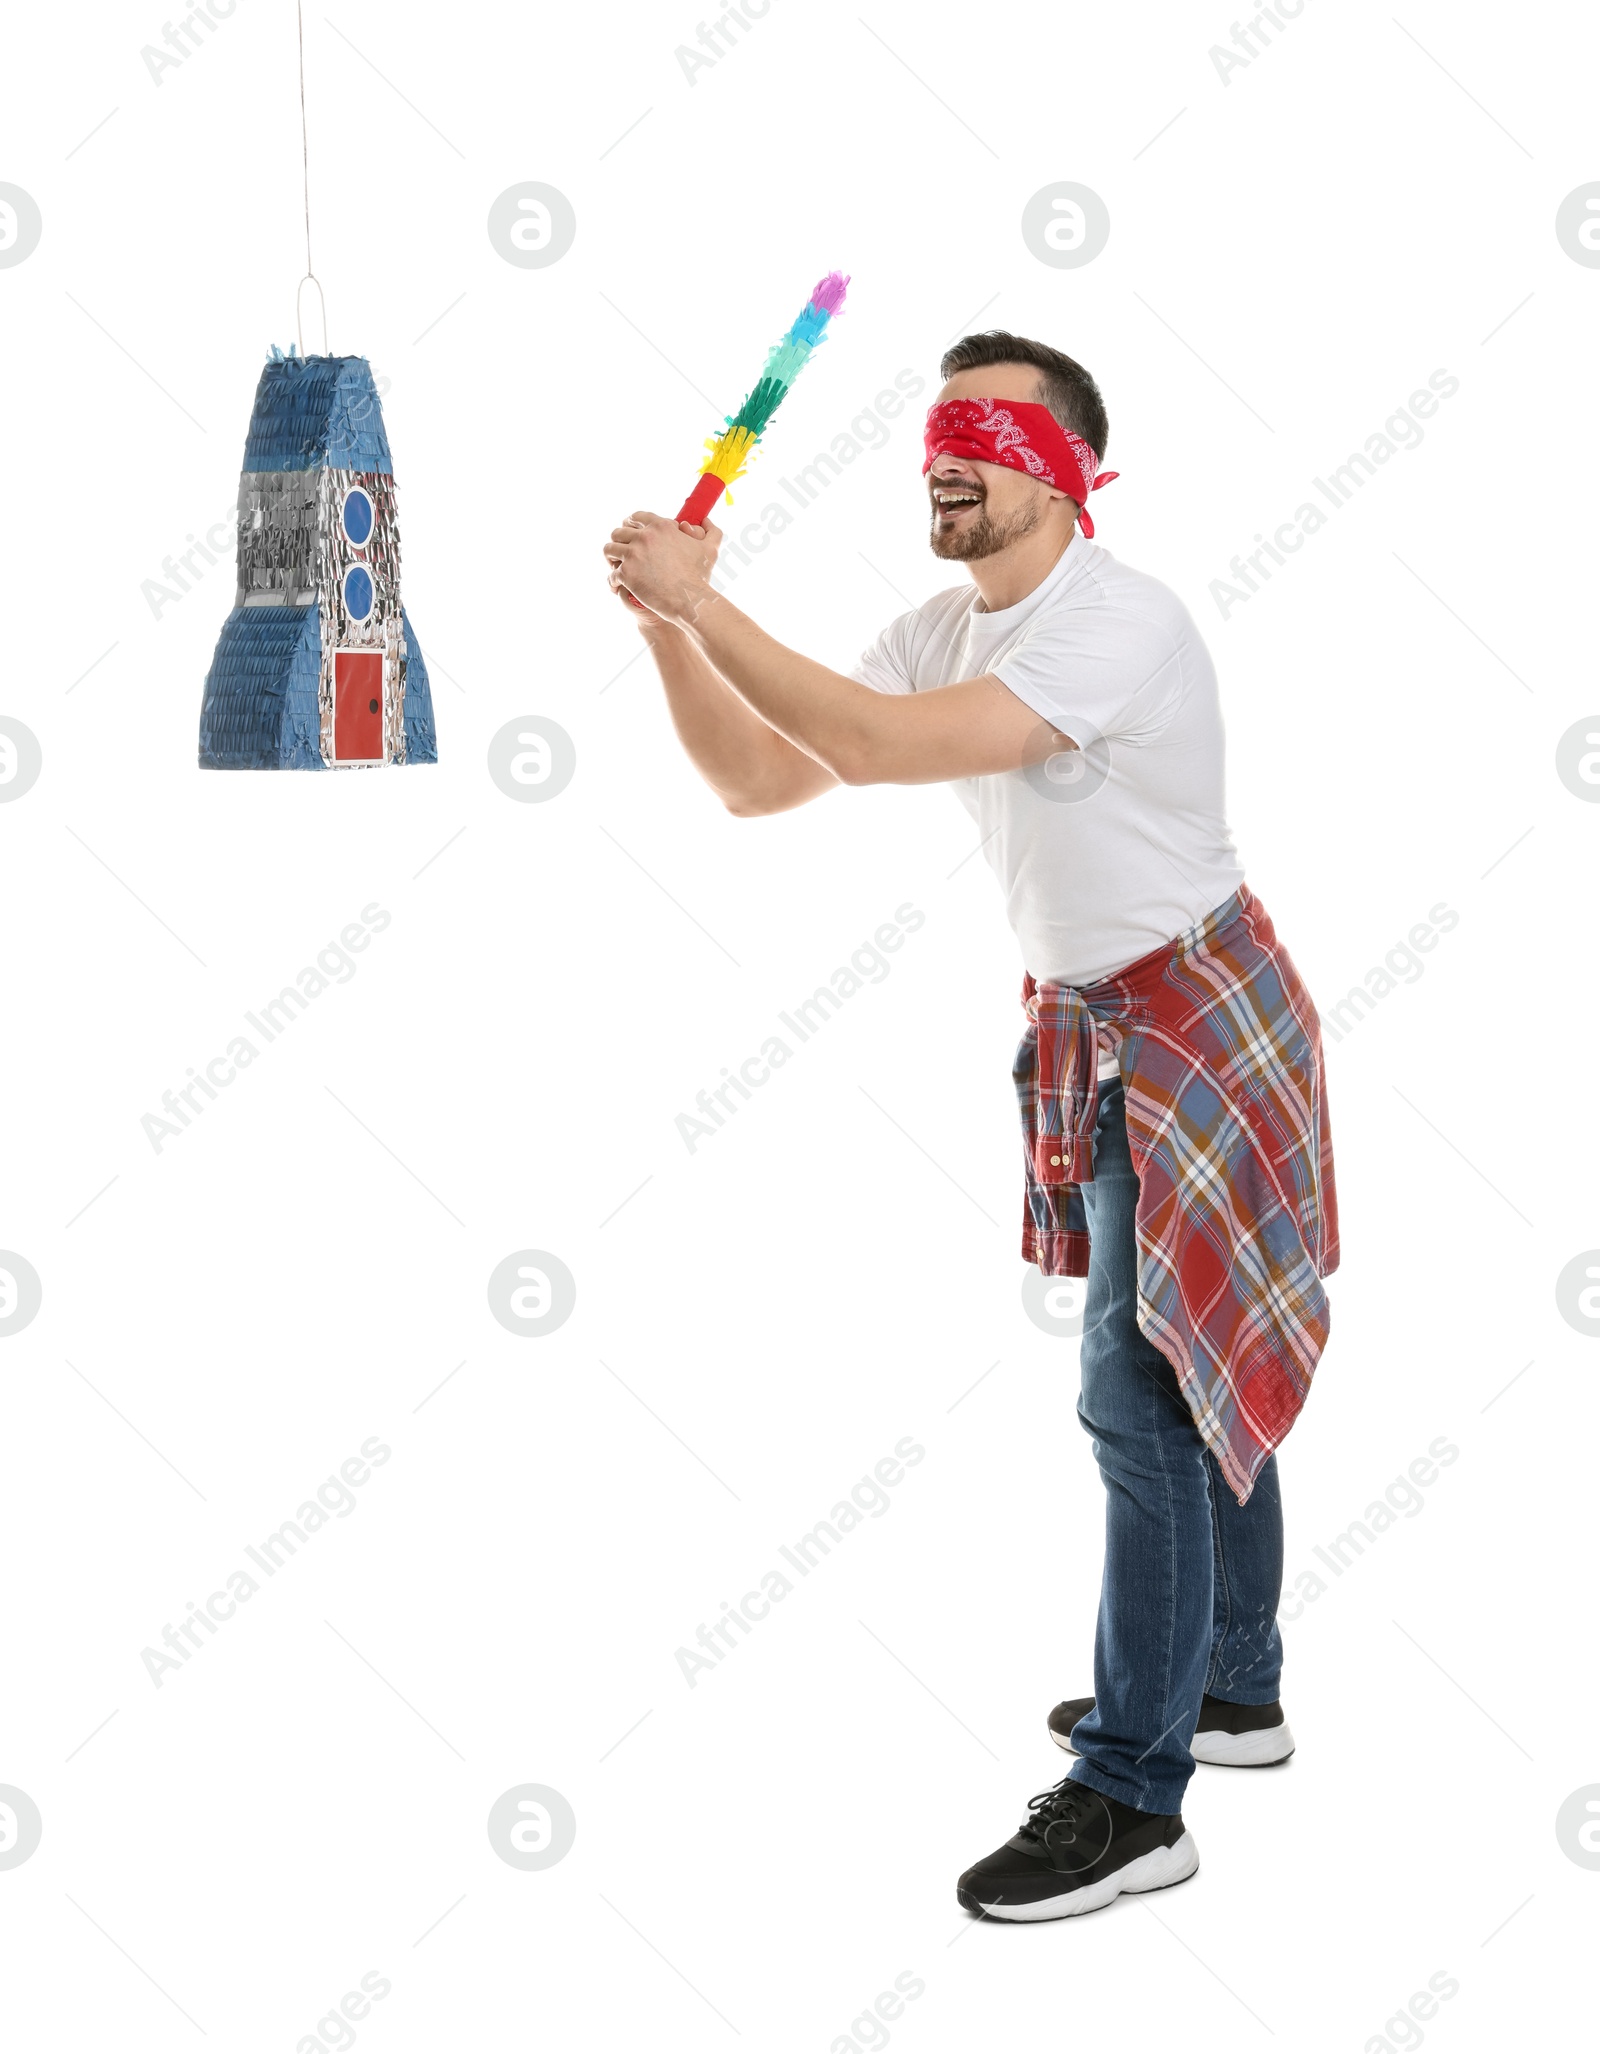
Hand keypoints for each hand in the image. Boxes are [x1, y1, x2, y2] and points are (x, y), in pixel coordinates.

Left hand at [604, 512, 720, 625]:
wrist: (690, 599)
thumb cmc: (701, 575)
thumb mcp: (710, 548)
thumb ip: (711, 530)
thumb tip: (706, 520)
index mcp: (660, 526)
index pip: (636, 517)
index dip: (630, 524)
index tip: (630, 531)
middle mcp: (644, 537)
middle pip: (619, 532)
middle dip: (619, 541)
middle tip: (622, 552)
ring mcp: (633, 555)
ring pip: (609, 549)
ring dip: (611, 558)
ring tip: (615, 566)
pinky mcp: (626, 573)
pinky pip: (611, 574)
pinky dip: (613, 581)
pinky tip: (617, 585)